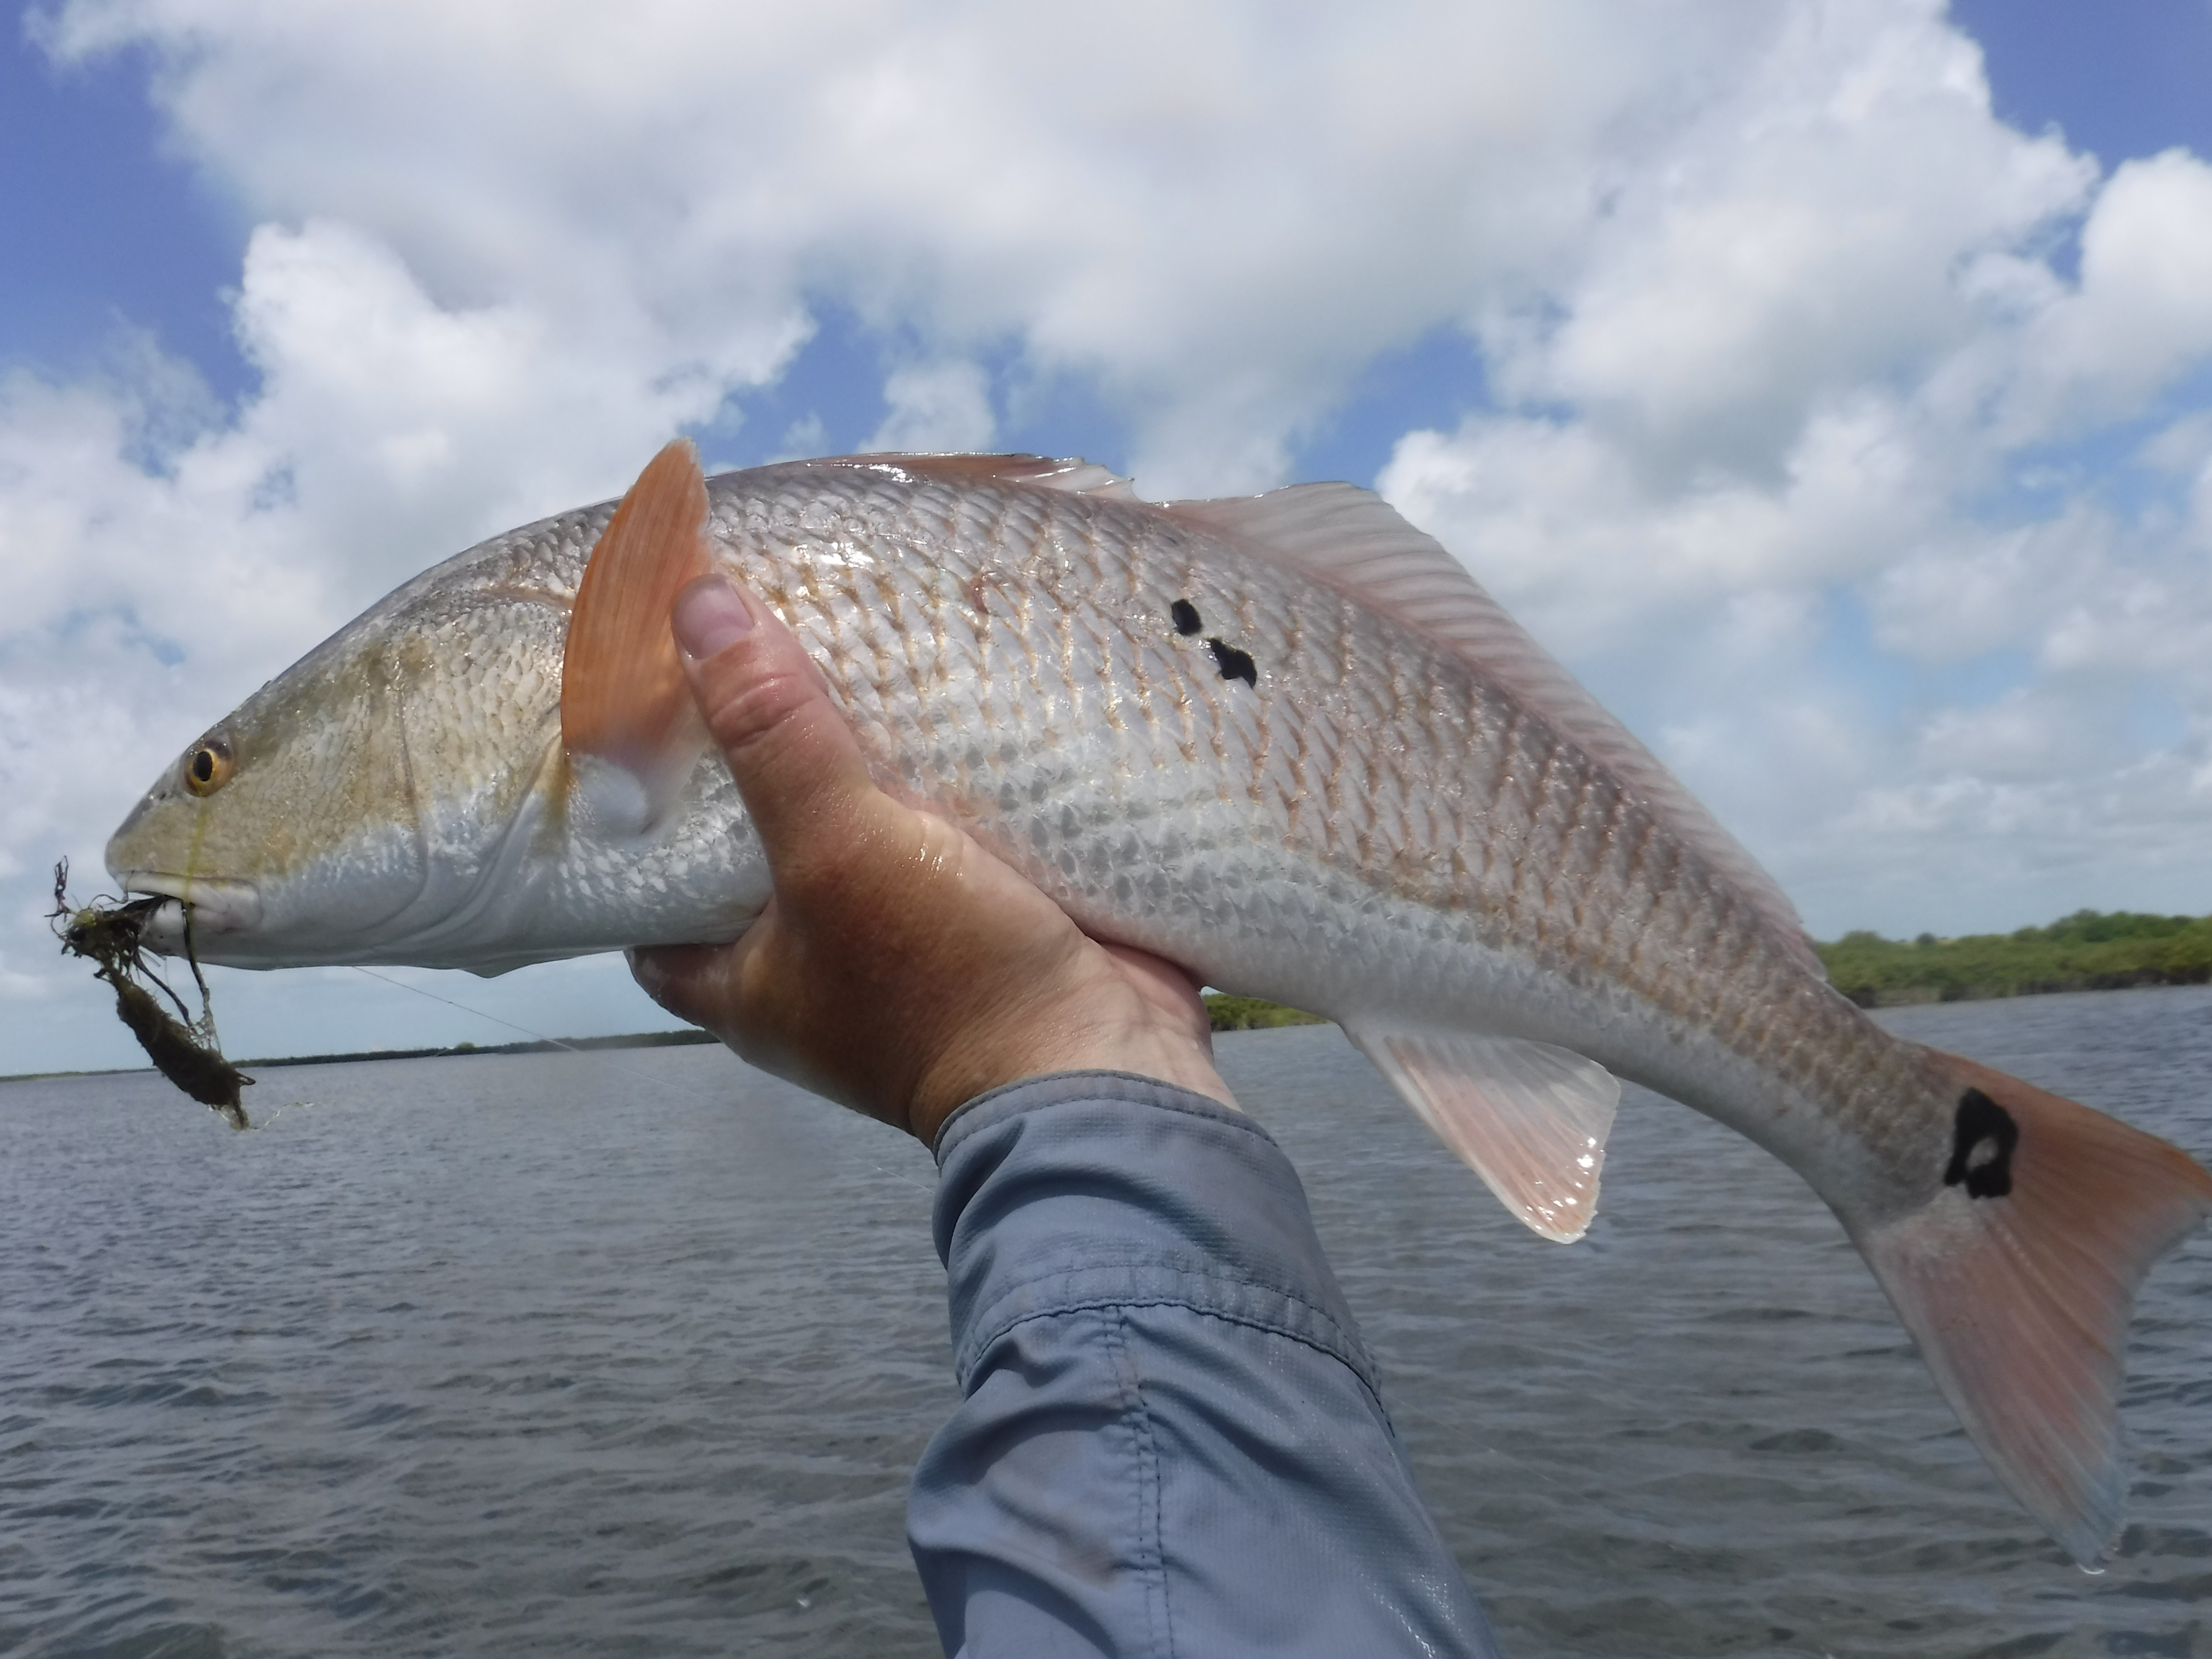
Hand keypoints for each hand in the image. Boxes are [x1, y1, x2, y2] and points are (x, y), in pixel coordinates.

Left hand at [628, 575, 1236, 1144]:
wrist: (1101, 1068)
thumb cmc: (945, 982)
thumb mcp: (836, 849)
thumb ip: (771, 733)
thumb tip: (695, 604)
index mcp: (747, 983)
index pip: (651, 904)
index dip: (636, 826)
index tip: (638, 731)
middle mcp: (815, 971)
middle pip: (759, 849)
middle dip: (762, 763)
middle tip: (747, 656)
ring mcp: (907, 950)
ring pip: (863, 834)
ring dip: (865, 763)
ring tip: (843, 650)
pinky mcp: (989, 923)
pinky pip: (951, 836)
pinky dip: (950, 780)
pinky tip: (946, 700)